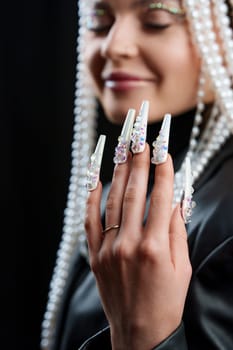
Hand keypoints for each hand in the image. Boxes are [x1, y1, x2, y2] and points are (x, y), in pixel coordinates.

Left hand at [85, 145, 191, 349]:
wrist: (140, 333)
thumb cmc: (167, 301)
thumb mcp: (183, 267)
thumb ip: (178, 230)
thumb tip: (176, 199)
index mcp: (157, 247)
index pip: (161, 198)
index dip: (163, 171)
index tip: (163, 151)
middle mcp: (130, 244)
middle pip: (134, 193)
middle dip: (138, 162)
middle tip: (139, 138)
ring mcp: (109, 249)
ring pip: (113, 202)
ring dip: (119, 173)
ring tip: (123, 150)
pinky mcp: (95, 256)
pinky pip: (90, 221)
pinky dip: (91, 198)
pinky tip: (94, 178)